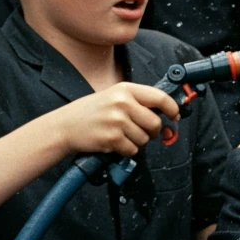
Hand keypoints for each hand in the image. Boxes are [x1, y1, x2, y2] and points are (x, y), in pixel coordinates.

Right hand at [46, 83, 179, 156]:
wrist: (64, 126)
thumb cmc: (92, 112)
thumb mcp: (114, 96)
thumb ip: (139, 102)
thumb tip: (167, 116)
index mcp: (125, 89)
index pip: (160, 97)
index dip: (172, 108)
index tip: (174, 116)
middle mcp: (122, 103)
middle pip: (155, 123)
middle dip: (152, 132)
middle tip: (141, 132)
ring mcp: (117, 121)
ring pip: (144, 139)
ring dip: (137, 142)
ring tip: (121, 135)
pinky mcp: (111, 138)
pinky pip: (132, 150)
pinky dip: (126, 150)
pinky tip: (114, 143)